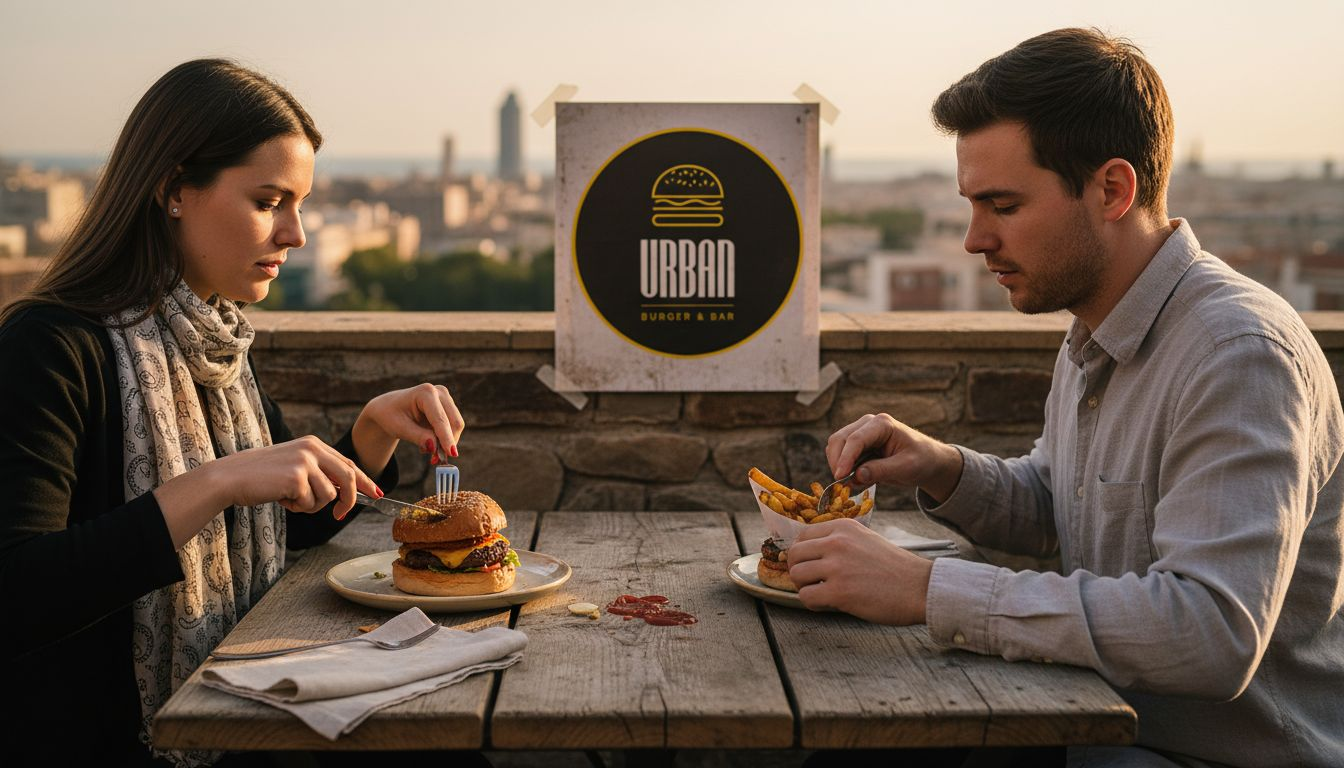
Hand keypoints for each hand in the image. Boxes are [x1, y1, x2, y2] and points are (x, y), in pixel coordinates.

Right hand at [155, 435, 378, 548]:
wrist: (230, 478)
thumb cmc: (260, 478)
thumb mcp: (293, 468)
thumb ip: (318, 474)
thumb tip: (345, 493)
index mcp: (313, 444)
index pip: (348, 463)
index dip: (365, 480)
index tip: (378, 493)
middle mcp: (313, 448)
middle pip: (348, 478)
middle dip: (349, 500)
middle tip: (339, 515)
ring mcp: (306, 461)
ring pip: (328, 496)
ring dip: (310, 506)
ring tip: (288, 499)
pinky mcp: (297, 477)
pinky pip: (310, 503)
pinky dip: (297, 507)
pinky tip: (280, 498)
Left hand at [352, 383, 464, 471]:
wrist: (388, 408)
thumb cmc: (391, 415)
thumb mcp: (399, 428)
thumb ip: (418, 437)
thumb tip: (434, 447)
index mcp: (425, 392)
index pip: (440, 419)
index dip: (446, 437)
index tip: (452, 454)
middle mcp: (440, 392)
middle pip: (454, 422)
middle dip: (448, 443)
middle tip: (435, 461)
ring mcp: (446, 399)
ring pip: (456, 426)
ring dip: (446, 443)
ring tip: (428, 453)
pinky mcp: (449, 408)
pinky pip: (453, 428)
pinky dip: (444, 440)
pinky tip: (430, 445)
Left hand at [787, 518, 932, 624]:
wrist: (920, 587)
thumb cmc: (895, 568)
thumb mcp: (865, 540)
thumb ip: (839, 542)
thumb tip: (810, 553)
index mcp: (843, 527)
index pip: (803, 535)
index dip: (803, 554)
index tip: (810, 565)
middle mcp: (837, 542)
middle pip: (794, 554)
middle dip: (799, 570)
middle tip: (811, 582)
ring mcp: (837, 566)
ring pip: (796, 574)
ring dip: (804, 587)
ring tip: (821, 593)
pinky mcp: (839, 591)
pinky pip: (806, 597)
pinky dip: (813, 604)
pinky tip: (828, 604)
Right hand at [826, 413, 963, 503]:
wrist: (928, 461)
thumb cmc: (922, 460)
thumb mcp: (906, 468)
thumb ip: (882, 471)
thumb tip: (856, 475)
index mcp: (882, 424)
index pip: (856, 439)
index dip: (845, 458)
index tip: (840, 477)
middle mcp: (868, 424)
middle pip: (839, 439)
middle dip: (837, 462)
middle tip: (842, 485)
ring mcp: (861, 432)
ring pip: (836, 446)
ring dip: (839, 465)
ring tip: (855, 483)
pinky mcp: (858, 444)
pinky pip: (841, 455)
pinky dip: (844, 468)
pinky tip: (859, 479)